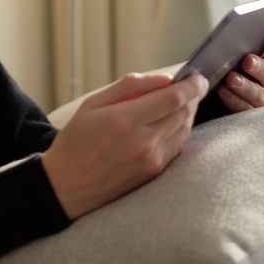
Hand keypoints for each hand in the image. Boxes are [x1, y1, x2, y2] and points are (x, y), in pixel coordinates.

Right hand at [42, 72, 208, 219]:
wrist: (66, 186)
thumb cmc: (76, 141)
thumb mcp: (93, 103)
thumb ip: (129, 86)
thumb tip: (164, 78)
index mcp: (125, 120)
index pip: (174, 98)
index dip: (192, 85)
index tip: (197, 76)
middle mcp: (143, 142)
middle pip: (184, 113)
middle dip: (193, 96)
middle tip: (193, 85)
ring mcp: (151, 160)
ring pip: (185, 129)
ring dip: (188, 112)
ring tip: (180, 101)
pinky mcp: (154, 173)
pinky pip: (178, 145)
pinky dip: (180, 130)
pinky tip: (172, 121)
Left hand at [215, 27, 263, 112]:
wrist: (219, 105)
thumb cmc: (231, 75)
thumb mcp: (237, 62)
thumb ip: (240, 52)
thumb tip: (232, 38)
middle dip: (259, 67)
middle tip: (248, 60)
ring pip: (259, 94)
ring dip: (245, 86)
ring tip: (231, 78)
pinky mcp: (253, 117)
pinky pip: (244, 109)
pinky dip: (233, 99)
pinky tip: (222, 91)